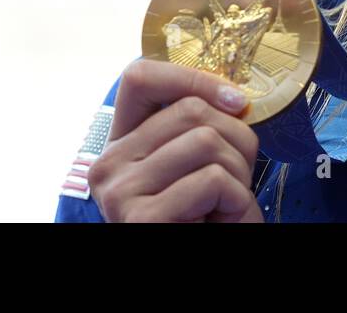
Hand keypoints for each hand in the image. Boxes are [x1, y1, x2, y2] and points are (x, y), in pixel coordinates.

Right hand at [86, 59, 263, 221]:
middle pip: (190, 110)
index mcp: (121, 144)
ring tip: (226, 201)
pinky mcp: (139, 219)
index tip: (234, 100)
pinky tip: (221, 219)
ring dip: (238, 172)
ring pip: (206, 141)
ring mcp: (119, 192)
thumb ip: (200, 127)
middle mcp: (108, 164)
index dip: (193, 77)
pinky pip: (211, 180)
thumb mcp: (197, 163)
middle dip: (236, 139)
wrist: (200, 270)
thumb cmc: (206, 218)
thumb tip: (233, 96)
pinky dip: (235, 199)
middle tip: (236, 176)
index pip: (138, 77)